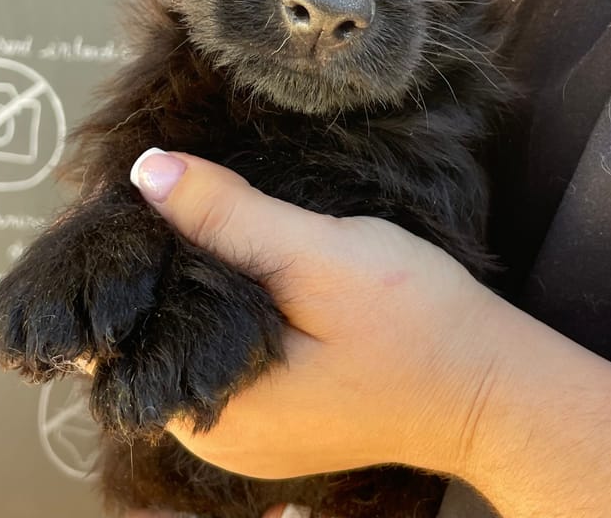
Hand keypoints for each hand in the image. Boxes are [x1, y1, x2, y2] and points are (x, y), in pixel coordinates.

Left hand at [130, 148, 610, 517]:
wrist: (493, 385)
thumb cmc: (415, 322)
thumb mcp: (316, 255)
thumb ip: (229, 217)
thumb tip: (147, 172)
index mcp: (210, 410)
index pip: (117, 334)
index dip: (124, 261)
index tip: (142, 202)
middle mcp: (212, 437)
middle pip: (146, 340)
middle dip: (158, 267)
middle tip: (179, 197)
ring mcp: (243, 435)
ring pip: (181, 345)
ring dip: (192, 284)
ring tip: (210, 222)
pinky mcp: (272, 420)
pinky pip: (219, 358)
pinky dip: (220, 309)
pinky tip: (242, 267)